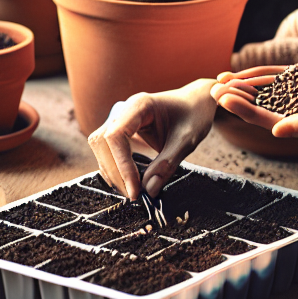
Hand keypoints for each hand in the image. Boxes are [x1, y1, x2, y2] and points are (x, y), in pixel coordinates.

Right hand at [88, 79, 216, 200]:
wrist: (196, 103)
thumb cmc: (193, 115)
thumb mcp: (187, 140)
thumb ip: (167, 164)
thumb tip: (148, 190)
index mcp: (139, 105)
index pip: (116, 136)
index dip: (122, 165)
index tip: (135, 189)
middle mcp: (124, 110)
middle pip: (102, 142)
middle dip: (115, 171)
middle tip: (133, 195)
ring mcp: (120, 119)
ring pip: (101, 147)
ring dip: (113, 172)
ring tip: (133, 191)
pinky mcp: (122, 130)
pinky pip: (108, 150)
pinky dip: (116, 168)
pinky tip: (130, 182)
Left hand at [211, 46, 297, 147]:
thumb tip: (277, 131)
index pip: (274, 122)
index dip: (248, 111)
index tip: (225, 100)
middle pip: (266, 109)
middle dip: (240, 100)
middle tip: (214, 90)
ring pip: (268, 94)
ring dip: (244, 88)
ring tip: (219, 81)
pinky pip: (278, 80)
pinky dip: (258, 77)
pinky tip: (238, 74)